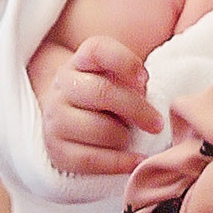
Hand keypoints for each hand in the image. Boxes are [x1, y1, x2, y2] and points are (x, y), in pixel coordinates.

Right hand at [37, 34, 162, 176]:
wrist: (70, 122)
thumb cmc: (107, 100)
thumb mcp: (118, 80)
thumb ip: (133, 80)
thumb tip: (143, 89)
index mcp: (80, 61)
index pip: (98, 49)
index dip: (124, 62)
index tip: (145, 79)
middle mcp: (62, 86)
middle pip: (101, 92)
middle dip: (137, 109)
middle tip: (157, 124)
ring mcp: (55, 119)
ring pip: (99, 129)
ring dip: (124, 137)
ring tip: (130, 137)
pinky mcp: (56, 151)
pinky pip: (92, 160)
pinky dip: (120, 163)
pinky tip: (136, 160)